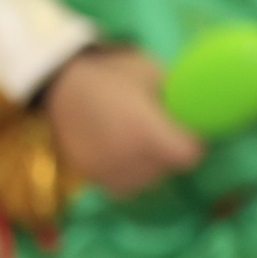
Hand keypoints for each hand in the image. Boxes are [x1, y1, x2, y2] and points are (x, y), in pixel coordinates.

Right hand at [43, 47, 203, 197]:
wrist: (58, 83)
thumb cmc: (109, 73)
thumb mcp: (150, 72)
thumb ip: (176, 96)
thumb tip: (198, 108)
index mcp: (144, 131)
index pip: (188, 156)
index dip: (193, 143)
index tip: (188, 131)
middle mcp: (126, 157)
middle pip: (168, 169)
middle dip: (170, 153)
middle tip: (163, 132)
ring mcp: (106, 170)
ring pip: (147, 180)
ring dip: (150, 166)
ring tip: (140, 142)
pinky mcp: (91, 176)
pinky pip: (124, 185)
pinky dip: (129, 173)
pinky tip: (123, 152)